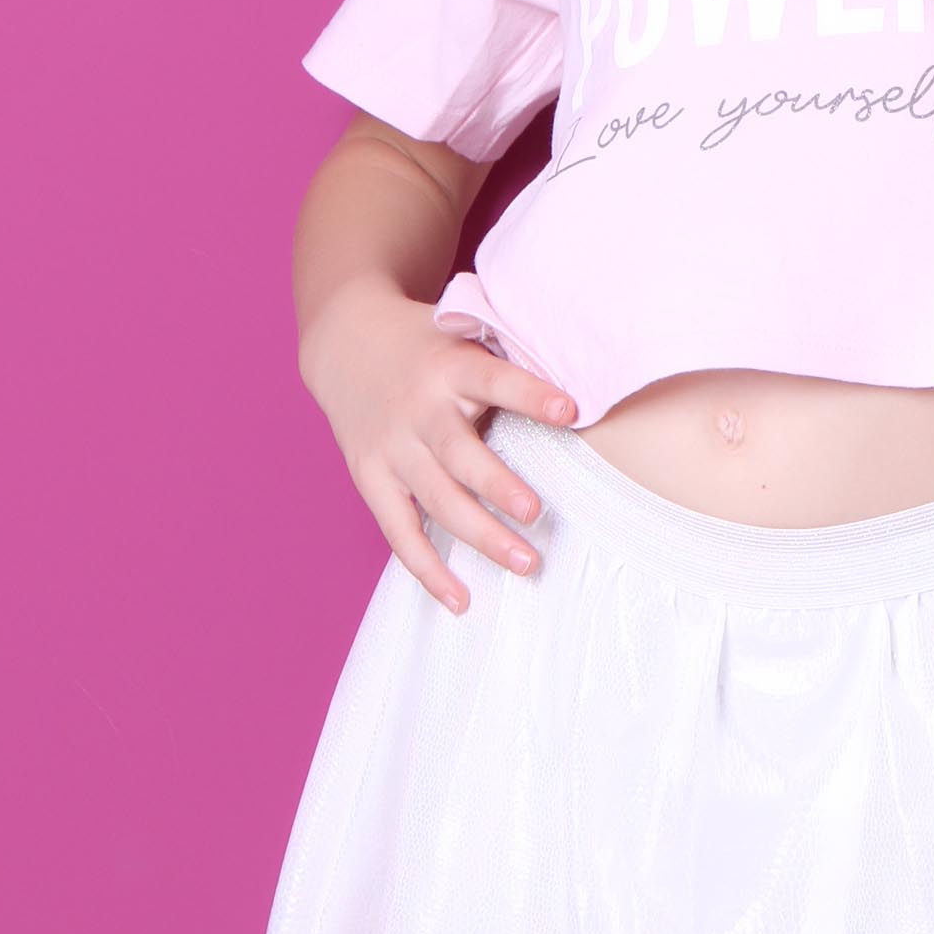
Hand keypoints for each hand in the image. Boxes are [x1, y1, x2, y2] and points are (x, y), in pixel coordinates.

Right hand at [300, 280, 578, 613]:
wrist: (345, 343)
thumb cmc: (428, 345)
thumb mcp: (463, 333)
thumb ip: (509, 361)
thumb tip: (588, 384)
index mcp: (450, 367)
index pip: (494, 381)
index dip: (530, 396)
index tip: (570, 409)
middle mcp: (420, 410)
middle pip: (459, 454)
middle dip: (498, 486)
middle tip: (537, 514)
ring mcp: (393, 448)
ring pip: (437, 500)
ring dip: (480, 535)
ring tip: (525, 563)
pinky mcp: (371, 479)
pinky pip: (400, 532)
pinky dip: (428, 570)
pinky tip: (461, 600)